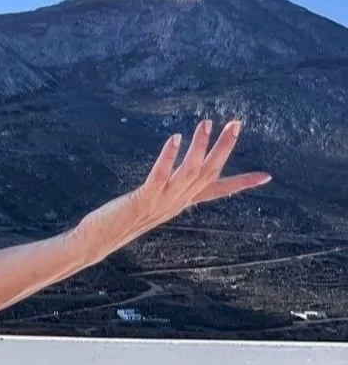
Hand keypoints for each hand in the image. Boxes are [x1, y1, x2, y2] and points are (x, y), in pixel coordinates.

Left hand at [74, 119, 272, 261]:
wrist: (97, 241)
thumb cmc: (120, 220)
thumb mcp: (152, 203)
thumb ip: (165, 191)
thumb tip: (175, 179)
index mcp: (180, 202)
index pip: (217, 191)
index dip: (241, 183)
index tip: (267, 175)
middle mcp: (176, 202)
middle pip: (208, 173)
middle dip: (224, 148)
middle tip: (237, 123)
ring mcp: (161, 202)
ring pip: (189, 173)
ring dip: (199, 147)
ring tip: (206, 123)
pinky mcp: (143, 199)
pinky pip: (159, 176)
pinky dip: (168, 157)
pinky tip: (174, 139)